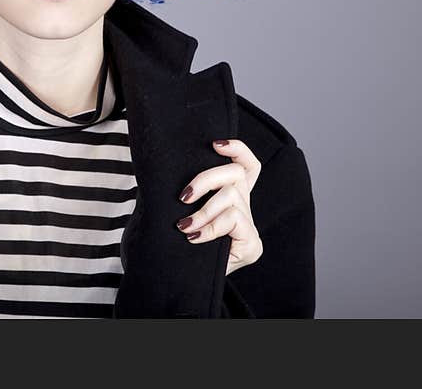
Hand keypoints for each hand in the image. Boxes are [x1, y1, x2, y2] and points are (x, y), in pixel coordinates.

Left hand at [175, 139, 262, 275]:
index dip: (237, 149)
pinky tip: (194, 238)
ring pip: (231, 196)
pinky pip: (232, 220)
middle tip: (183, 196)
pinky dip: (209, 227)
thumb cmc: (178, 239)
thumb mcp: (182, 208)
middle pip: (236, 174)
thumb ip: (188, 189)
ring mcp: (251, 226)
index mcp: (232, 195)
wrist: (181, 277)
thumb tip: (168, 160)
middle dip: (206, 179)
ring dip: (203, 211)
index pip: (247, 165)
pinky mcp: (253, 245)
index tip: (215, 144)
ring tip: (184, 226)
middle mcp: (245, 206)